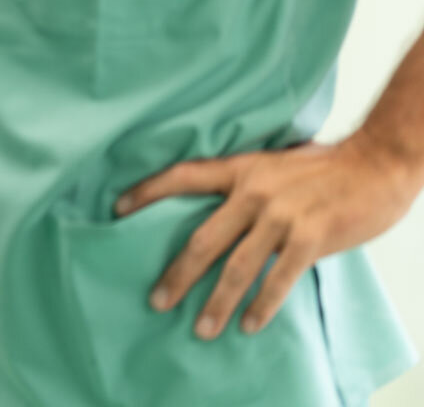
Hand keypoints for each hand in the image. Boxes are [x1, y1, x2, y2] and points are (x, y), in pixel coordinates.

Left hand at [115, 134, 423, 339]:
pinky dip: (262, 305)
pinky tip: (249, 325)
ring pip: (237, 267)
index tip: (117, 209)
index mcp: (240, 170)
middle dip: (177, 274)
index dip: (147, 191)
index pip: (182, 177)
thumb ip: (244, 183)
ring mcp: (280, 217)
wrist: (375, 164)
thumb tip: (214, 204)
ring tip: (200, 328)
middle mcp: (253, 193)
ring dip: (217, 302)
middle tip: (157, 301)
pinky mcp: (310, 238)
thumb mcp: (272, 164)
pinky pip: (279, 280)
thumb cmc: (323, 166)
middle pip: (202, 239)